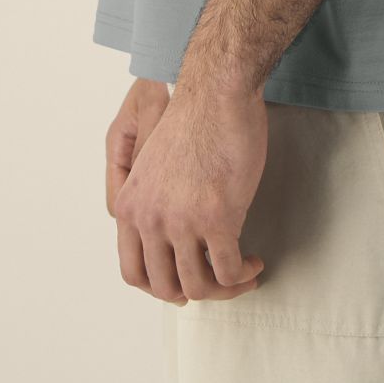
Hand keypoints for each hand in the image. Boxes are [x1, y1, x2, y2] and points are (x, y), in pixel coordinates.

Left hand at [108, 76, 266, 303]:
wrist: (217, 90)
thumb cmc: (195, 118)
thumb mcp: (155, 166)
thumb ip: (156, 203)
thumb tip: (173, 240)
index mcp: (130, 205)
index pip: (134, 272)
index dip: (160, 286)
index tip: (182, 283)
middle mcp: (150, 218)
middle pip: (166, 287)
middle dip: (195, 292)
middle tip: (217, 283)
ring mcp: (182, 221)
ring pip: (200, 285)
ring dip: (225, 289)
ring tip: (242, 274)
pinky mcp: (217, 218)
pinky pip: (228, 271)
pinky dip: (243, 275)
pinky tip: (253, 263)